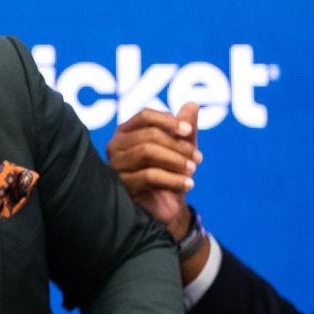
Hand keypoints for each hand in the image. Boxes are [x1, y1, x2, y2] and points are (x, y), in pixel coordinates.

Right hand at [106, 102, 200, 238]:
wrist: (165, 209)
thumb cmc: (170, 173)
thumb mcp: (181, 149)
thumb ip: (185, 128)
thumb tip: (192, 104)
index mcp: (127, 131)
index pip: (145, 116)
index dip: (168, 121)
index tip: (188, 131)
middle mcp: (116, 146)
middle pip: (148, 135)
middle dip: (177, 145)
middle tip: (197, 158)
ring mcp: (116, 166)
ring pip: (147, 152)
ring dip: (176, 160)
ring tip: (193, 170)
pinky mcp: (122, 186)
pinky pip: (149, 176)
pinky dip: (173, 179)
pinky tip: (189, 184)